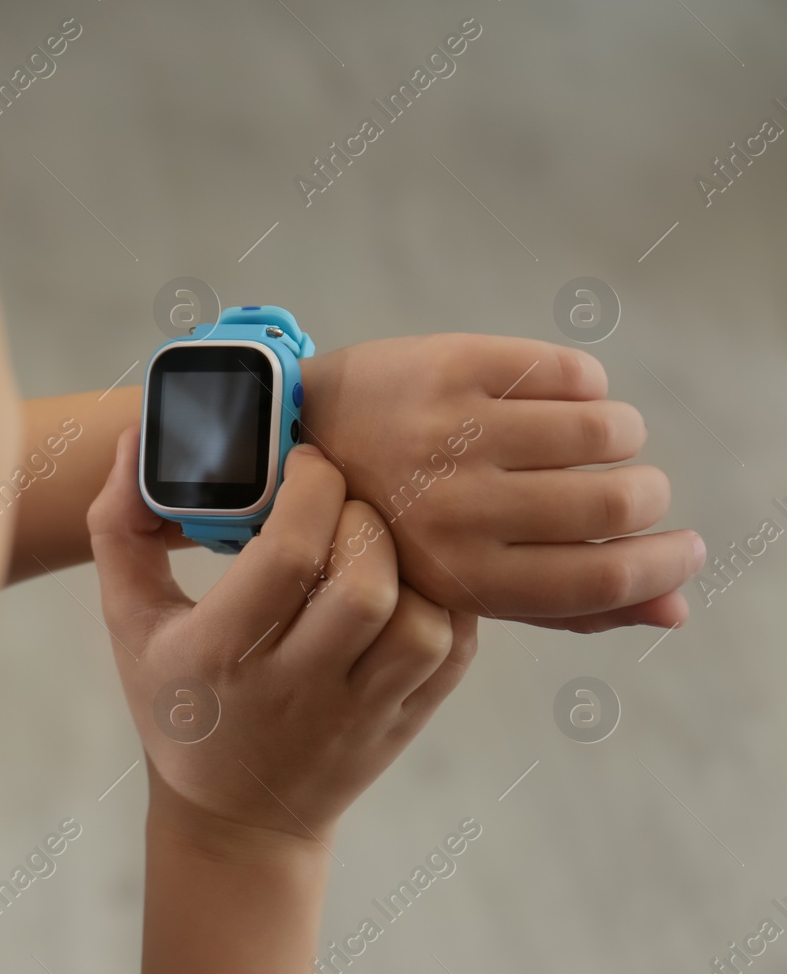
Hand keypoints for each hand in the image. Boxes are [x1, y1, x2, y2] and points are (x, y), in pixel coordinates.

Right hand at [88, 430, 476, 851]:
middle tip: (343, 497)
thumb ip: (121, 528)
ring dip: (407, 567)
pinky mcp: (404, 726)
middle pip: (364, 586)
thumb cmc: (178, 704)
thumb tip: (137, 438)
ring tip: (374, 543)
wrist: (235, 819)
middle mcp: (293, 691)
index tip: (305, 460)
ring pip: (420, 624)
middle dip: (363, 518)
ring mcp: (357, 716)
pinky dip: (445, 604)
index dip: (309, 490)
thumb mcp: (130, 622)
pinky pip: (454, 653)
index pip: (287, 558)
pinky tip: (408, 581)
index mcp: (217, 657)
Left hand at [299, 335, 705, 632]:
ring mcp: (453, 433)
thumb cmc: (389, 520)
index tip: (684, 547)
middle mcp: (458, 508)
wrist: (289, 437)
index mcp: (461, 575)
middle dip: (647, 494)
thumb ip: (563, 605)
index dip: (663, 565)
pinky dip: (585, 384)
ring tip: (598, 439)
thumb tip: (673, 608)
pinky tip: (558, 397)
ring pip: (603, 430)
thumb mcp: (460, 580)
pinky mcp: (451, 365)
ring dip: (620, 434)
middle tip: (636, 488)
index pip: (601, 578)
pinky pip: (567, 370)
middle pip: (615, 503)